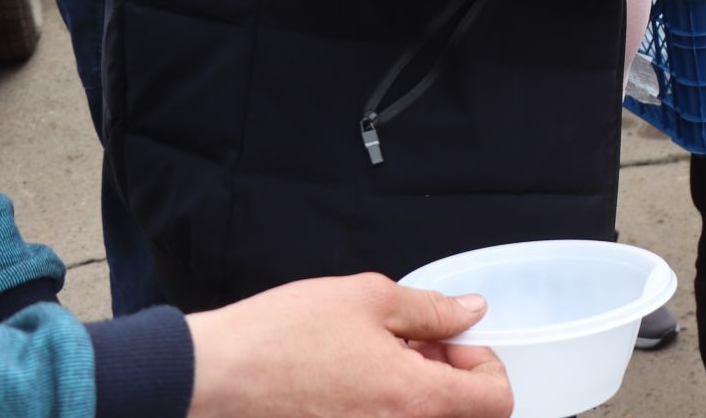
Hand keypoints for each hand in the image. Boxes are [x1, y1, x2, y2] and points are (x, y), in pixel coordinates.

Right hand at [185, 274, 510, 417]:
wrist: (209, 379)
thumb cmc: (278, 340)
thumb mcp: (368, 299)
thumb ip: (430, 310)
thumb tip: (469, 312)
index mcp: (413, 400)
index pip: (496, 401)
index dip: (486, 365)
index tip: (457, 344)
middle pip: (462, 417)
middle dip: (453, 379)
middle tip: (419, 347)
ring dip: (417, 394)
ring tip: (381, 360)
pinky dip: (386, 408)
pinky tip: (356, 383)